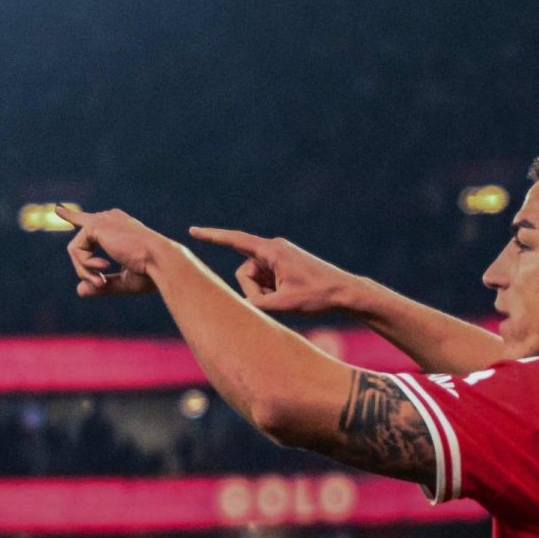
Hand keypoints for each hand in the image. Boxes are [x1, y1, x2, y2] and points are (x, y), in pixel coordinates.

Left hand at [56, 206, 174, 297]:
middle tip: (100, 282)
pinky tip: (104, 267)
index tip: (58, 210)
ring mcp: (103, 219)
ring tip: (103, 280)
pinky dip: (85, 265)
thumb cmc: (151, 273)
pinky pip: (76, 250)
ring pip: (77, 250)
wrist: (161, 262)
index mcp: (121, 227)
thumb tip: (79, 290)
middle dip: (83, 264)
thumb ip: (103, 285)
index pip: (93, 222)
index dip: (74, 217)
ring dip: (86, 270)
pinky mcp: (95, 225)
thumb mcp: (125, 281)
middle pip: (81, 237)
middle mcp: (111, 219)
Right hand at [186, 227, 356, 313]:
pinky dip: (271, 291)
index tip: (193, 231)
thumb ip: (255, 304)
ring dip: (264, 293)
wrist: (345, 292)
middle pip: (244, 271)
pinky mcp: (283, 265)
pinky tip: (290, 296)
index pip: (235, 240)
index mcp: (272, 251)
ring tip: (287, 299)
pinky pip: (265, 280)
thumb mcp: (283, 305)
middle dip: (253, 290)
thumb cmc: (318, 296)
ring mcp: (278, 257)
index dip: (212, 237)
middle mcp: (273, 249)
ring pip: (254, 278)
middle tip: (277, 302)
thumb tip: (238, 303)